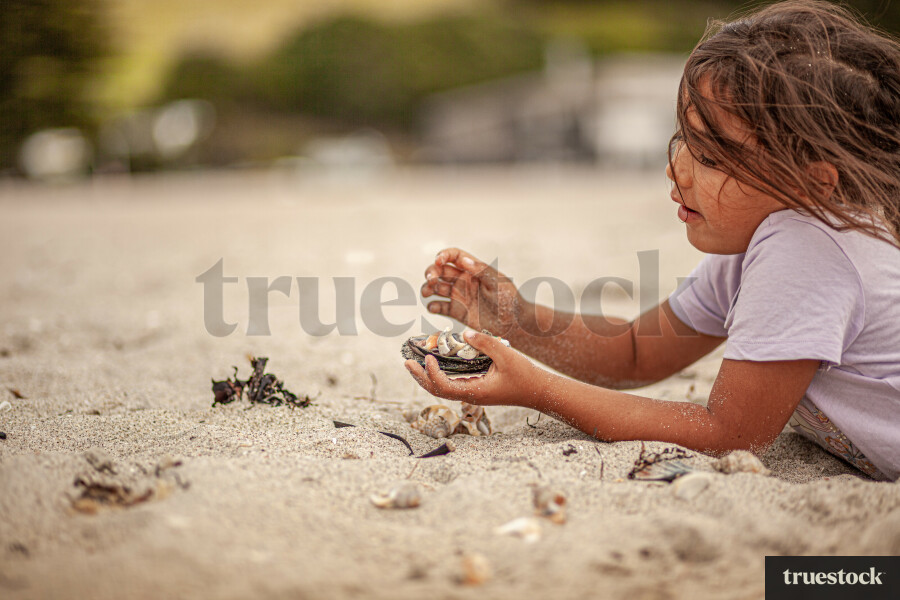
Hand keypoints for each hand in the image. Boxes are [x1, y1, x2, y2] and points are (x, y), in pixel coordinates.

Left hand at [405, 330, 550, 406]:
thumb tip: (464, 332)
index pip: (444, 387)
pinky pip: (452, 384)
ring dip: (427, 376)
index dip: (431, 373)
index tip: (427, 357)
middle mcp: (470, 395)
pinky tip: (436, 364)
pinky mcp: (477, 388)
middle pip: (437, 391)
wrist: (538, 391)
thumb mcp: (506, 355)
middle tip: (406, 362)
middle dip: (420, 377)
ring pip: (443, 388)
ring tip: (415, 363)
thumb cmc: (525, 376)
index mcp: (475, 392)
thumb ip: (485, 343)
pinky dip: (440, 375)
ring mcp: (473, 393)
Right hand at [421, 248, 527, 337]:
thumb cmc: (509, 300)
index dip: (444, 255)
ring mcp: (459, 296)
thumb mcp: (497, 282)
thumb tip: (463, 259)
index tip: (438, 261)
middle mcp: (463, 281)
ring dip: (428, 288)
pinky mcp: (457, 311)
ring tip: (426, 293)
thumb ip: (480, 270)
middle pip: (440, 271)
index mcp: (473, 269)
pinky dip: (433, 306)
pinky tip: (433, 307)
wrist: (514, 324)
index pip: (454, 256)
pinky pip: (440, 307)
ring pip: (436, 288)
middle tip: (431, 279)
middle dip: (432, 272)